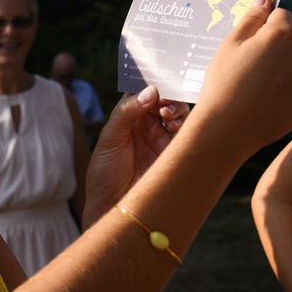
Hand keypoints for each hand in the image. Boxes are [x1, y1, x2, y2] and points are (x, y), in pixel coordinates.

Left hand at [82, 86, 188, 227]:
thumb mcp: (109, 139)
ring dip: (177, 108)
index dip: (151, 85)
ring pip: (178, 114)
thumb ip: (126, 112)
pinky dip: (186, 125)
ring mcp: (162, 139)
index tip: (155, 82)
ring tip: (168, 114)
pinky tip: (176, 125)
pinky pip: (187, 134)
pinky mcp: (175, 153)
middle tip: (164, 99)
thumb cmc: (104, 174)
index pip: (144, 92)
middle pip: (164, 100)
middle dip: (167, 95)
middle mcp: (148, 125)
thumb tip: (150, 90)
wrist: (113, 209)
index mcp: (129, 117)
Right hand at [192, 0, 291, 160]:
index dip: (265, 26)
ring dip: (282, 72)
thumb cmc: (223, 83)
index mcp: (282, 35)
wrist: (226, 131)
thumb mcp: (231, 43)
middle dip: (275, 49)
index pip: (282, 16)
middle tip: (248, 68)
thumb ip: (253, 17)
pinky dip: (285, 94)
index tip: (250, 42)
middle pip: (291, 43)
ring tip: (255, 89)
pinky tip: (264, 103)